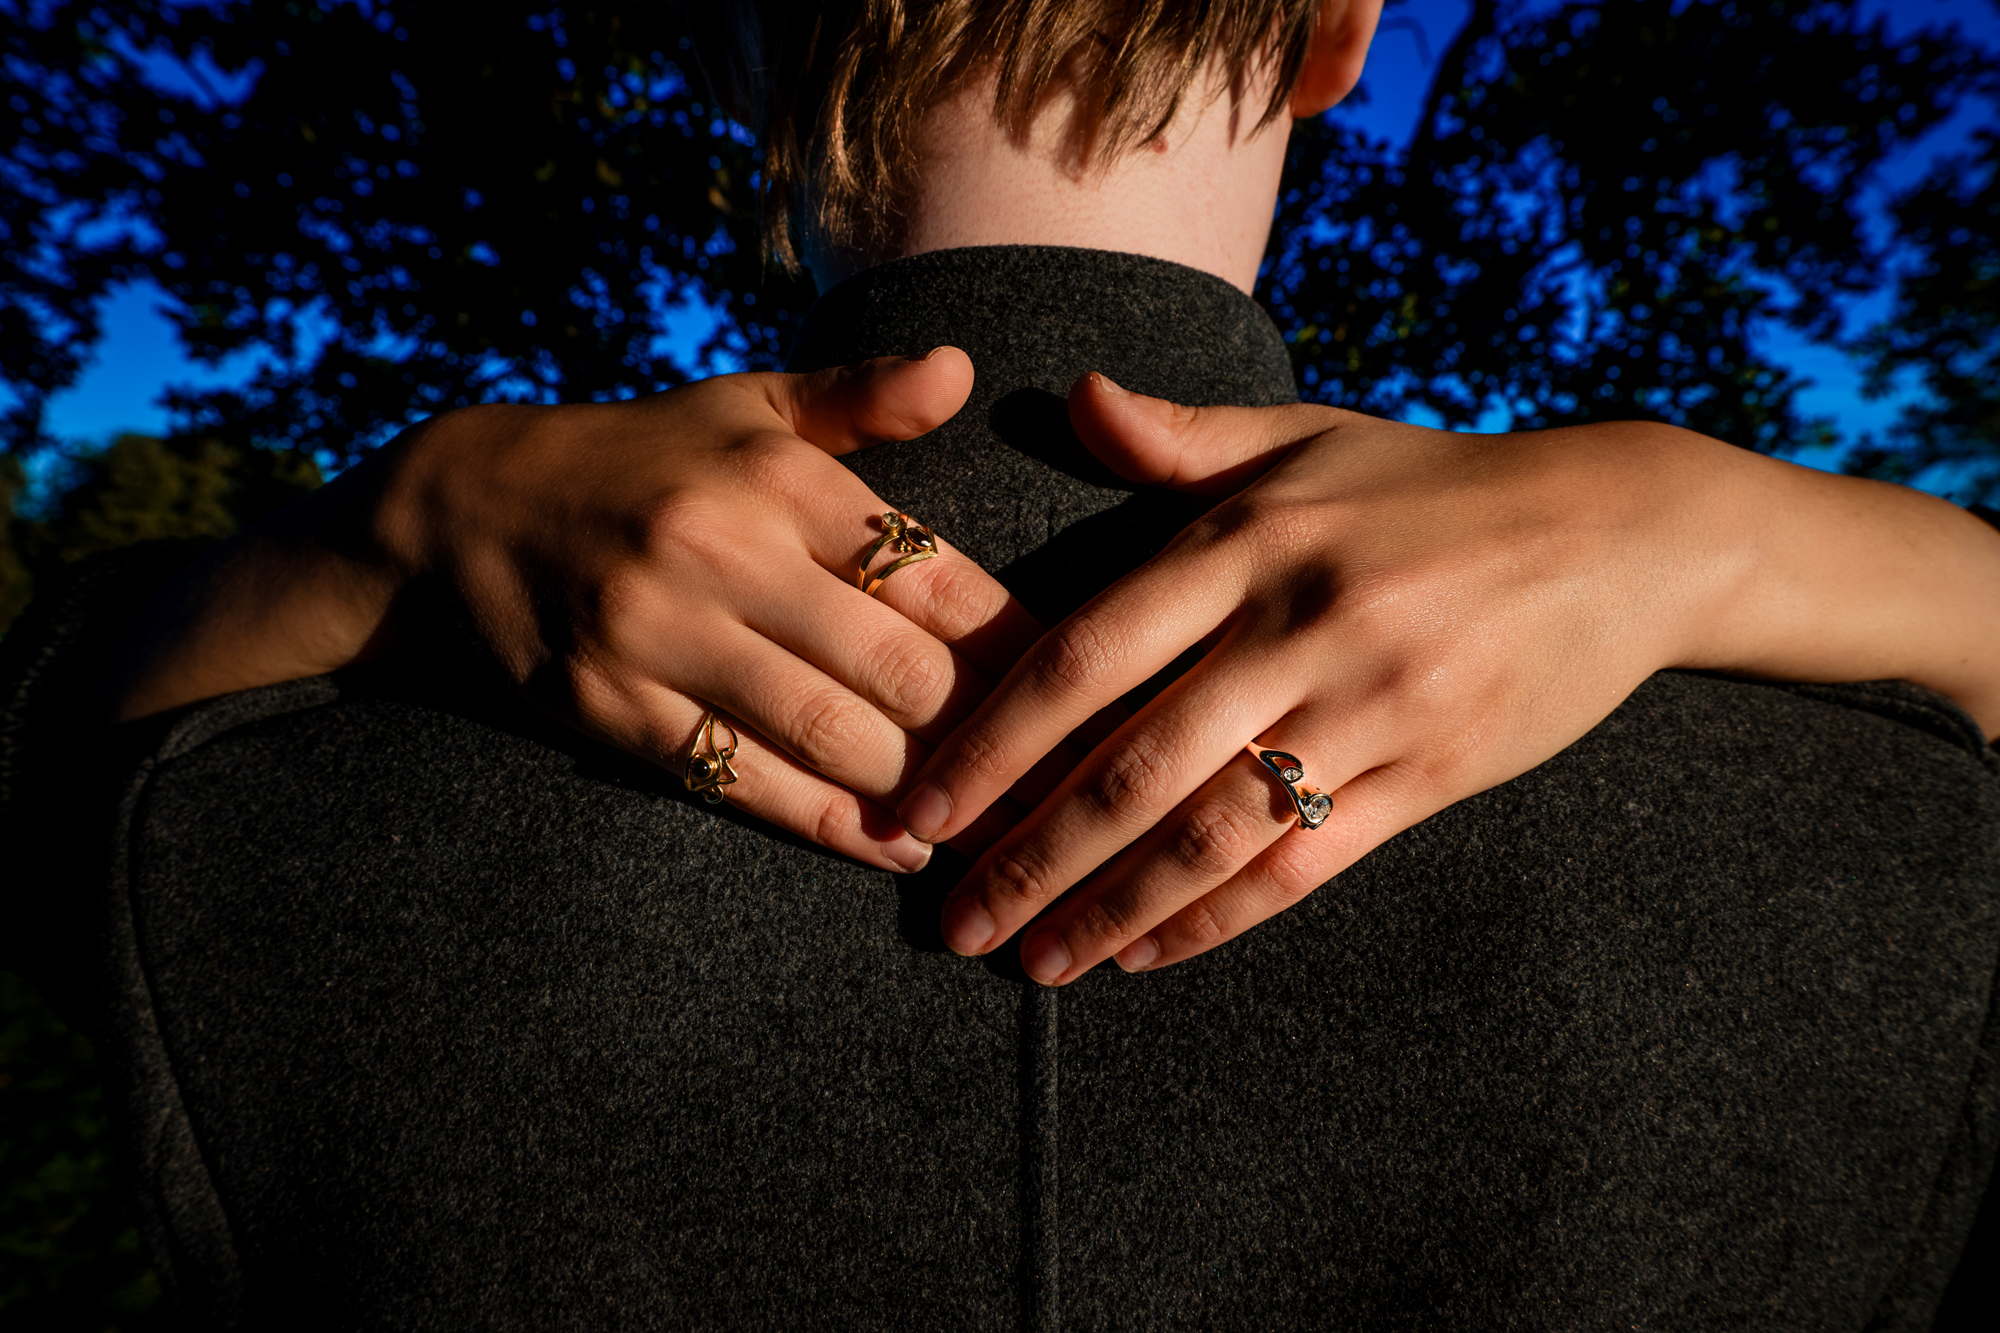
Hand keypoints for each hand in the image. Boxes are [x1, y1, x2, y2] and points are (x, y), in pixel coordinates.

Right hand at [114, 351, 1047, 870]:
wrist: (463, 511)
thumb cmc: (641, 458)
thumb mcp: (745, 406)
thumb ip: (861, 398)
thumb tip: (964, 370)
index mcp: (778, 476)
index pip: (933, 570)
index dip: (1020, 641)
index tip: (1086, 684)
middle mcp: (724, 550)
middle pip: (898, 666)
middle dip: (993, 732)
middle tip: (1064, 778)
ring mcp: (662, 635)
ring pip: (830, 734)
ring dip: (926, 791)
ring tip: (1000, 825)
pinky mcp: (610, 709)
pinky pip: (742, 782)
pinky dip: (830, 825)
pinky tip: (897, 846)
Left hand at [896, 374, 1757, 980]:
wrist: (1619, 533)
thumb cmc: (1435, 484)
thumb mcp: (1307, 434)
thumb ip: (1181, 436)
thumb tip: (1075, 398)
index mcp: (1249, 538)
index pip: (1089, 651)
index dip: (997, 737)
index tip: (926, 801)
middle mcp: (1300, 624)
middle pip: (1135, 763)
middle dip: (1031, 853)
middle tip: (954, 918)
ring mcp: (1370, 706)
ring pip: (1213, 831)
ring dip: (1111, 906)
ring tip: (1033, 962)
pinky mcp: (1432, 773)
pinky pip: (1306, 860)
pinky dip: (1220, 916)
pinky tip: (1146, 952)